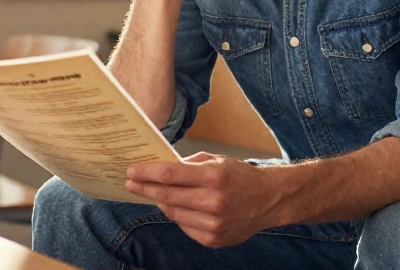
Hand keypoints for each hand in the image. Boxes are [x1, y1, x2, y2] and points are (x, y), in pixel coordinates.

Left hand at [125, 152, 282, 247]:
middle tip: (130, 182)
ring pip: (173, 213)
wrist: (269, 200)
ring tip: (153, 193)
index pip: (170, 175)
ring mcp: (214, 223)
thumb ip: (189, 164)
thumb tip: (160, 168)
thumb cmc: (240, 176)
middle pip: (167, 195)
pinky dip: (178, 215)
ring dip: (161, 202)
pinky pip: (185, 226)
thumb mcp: (217, 160)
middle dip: (144, 188)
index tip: (131, 170)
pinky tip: (178, 206)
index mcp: (214, 176)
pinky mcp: (213, 239)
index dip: (147, 173)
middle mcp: (214, 202)